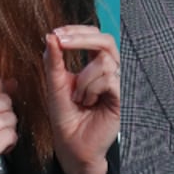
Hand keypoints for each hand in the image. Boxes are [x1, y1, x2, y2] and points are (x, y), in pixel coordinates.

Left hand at [44, 25, 118, 173]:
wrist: (71, 143)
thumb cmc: (65, 115)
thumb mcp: (55, 83)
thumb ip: (54, 60)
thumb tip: (51, 36)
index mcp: (93, 64)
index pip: (93, 36)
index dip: (77, 30)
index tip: (57, 33)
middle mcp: (108, 71)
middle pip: (106, 40)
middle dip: (82, 38)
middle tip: (62, 41)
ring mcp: (116, 84)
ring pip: (104, 61)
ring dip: (84, 78)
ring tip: (78, 97)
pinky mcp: (122, 98)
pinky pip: (109, 79)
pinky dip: (92, 89)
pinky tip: (88, 102)